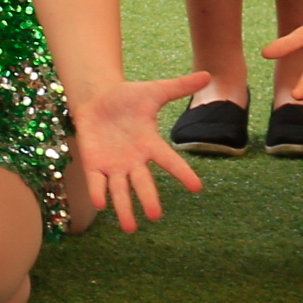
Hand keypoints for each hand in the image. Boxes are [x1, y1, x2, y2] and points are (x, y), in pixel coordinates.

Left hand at [69, 72, 211, 232]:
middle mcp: (134, 160)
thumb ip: (178, 86)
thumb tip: (208, 74)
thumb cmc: (127, 97)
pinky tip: (101, 204)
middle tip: (156, 216)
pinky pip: (97, 181)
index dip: (183, 173)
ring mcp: (114, 164)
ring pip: (121, 190)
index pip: (170, 161)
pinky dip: (99, 192)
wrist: (97, 96)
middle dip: (149, 199)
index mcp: (150, 145)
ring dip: (124, 208)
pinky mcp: (94, 163)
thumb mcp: (154, 91)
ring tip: (130, 228)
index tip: (198, 187)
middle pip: (143, 183)